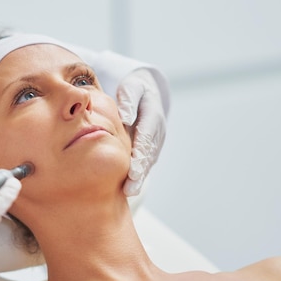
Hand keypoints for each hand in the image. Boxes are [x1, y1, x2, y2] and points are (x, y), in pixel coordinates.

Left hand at [116, 68, 166, 195]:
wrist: (146, 91)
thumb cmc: (134, 88)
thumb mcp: (131, 87)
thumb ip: (128, 100)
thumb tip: (124, 118)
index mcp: (153, 115)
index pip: (146, 137)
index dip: (140, 155)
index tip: (133, 170)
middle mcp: (157, 131)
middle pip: (148, 154)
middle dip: (140, 172)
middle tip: (130, 188)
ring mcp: (155, 141)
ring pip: (148, 161)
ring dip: (140, 178)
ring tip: (130, 192)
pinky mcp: (149, 147)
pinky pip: (144, 162)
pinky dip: (138, 175)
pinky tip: (128, 188)